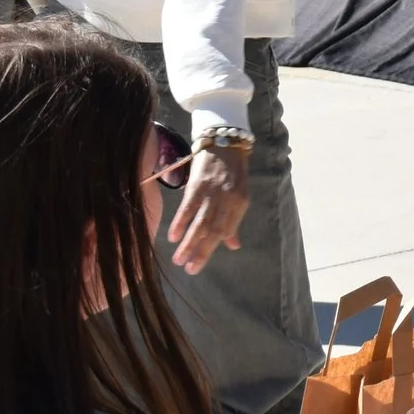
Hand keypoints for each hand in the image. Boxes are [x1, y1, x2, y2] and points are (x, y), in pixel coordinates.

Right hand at [168, 146, 250, 273]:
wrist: (225, 143)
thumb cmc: (233, 173)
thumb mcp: (240, 195)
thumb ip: (234, 221)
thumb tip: (233, 246)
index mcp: (240, 203)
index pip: (226, 231)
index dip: (212, 249)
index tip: (198, 265)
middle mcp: (228, 200)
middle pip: (214, 230)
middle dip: (201, 252)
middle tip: (189, 270)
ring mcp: (213, 192)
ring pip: (200, 222)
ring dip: (190, 242)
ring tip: (179, 260)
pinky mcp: (198, 184)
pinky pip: (188, 206)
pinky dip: (180, 222)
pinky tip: (173, 237)